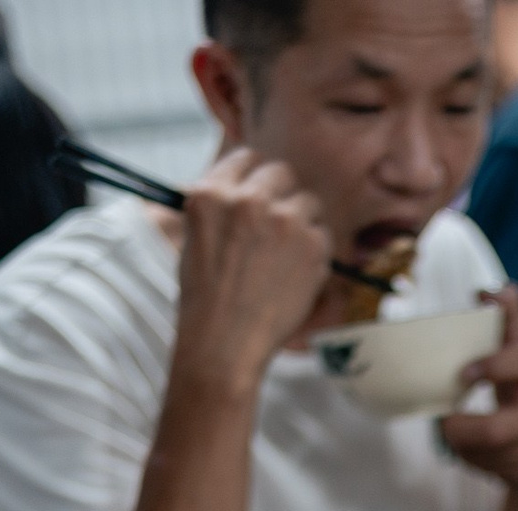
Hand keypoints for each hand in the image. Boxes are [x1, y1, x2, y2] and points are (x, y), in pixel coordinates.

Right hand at [171, 147, 330, 388]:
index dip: (254, 179)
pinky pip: (323, 234)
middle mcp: (247, 199)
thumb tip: (243, 187)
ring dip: (302, 223)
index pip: (246, 159)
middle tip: (276, 229)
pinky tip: (293, 277)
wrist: (224, 344)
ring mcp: (283, 220)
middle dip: (281, 196)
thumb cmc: (205, 299)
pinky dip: (314, 253)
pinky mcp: (312, 244)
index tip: (259, 196)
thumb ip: (220, 208)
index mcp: (210, 194)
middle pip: (282, 173)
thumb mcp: (194, 240)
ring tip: (283, 259)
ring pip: (308, 202)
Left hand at [439, 286, 517, 490]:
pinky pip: (485, 467)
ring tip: (455, 430)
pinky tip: (473, 449)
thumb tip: (487, 290)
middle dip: (463, 430)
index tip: (465, 372)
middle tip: (445, 421)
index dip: (495, 367)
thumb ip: (509, 321)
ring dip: (462, 442)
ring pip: (482, 455)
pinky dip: (470, 457)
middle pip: (496, 432)